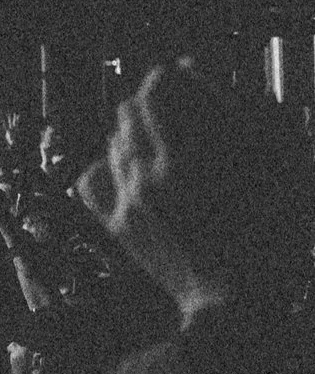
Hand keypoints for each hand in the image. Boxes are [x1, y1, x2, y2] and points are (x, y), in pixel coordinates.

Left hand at [77, 58, 304, 319]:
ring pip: (114, 138)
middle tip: (188, 118)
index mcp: (192, 155)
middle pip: (131, 107)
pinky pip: (93, 175)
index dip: (178, 78)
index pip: (160, 86)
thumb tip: (197, 72)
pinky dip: (110, 166)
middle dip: (158, 104)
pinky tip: (137, 173)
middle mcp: (149, 171)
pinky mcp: (115, 222)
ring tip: (171, 150)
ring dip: (138, 133)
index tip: (195, 83)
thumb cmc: (273, 236)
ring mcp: (128, 197)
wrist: (237, 302)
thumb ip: (244, 113)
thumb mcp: (280, 166)